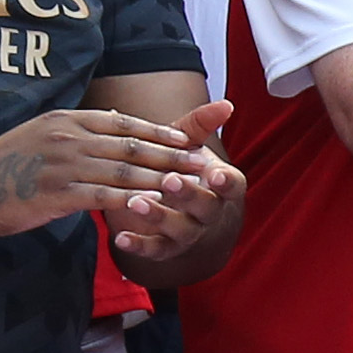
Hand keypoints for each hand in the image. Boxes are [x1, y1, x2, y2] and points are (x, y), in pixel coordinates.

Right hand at [0, 108, 222, 235]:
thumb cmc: (7, 163)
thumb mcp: (43, 133)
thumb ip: (80, 130)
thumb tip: (115, 122)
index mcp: (68, 120)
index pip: (123, 123)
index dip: (159, 132)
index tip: (189, 140)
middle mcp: (69, 137)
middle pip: (131, 146)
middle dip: (172, 155)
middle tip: (204, 163)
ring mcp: (63, 165)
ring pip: (123, 171)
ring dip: (161, 178)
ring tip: (190, 186)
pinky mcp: (55, 194)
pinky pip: (102, 198)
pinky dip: (132, 202)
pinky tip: (155, 208)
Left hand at [99, 100, 243, 270]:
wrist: (178, 213)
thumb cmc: (183, 171)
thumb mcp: (189, 147)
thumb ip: (201, 126)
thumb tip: (225, 103)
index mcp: (221, 186)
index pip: (232, 185)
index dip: (227, 182)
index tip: (217, 175)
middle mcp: (209, 212)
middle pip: (206, 207)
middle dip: (189, 194)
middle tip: (170, 180)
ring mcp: (188, 231)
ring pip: (180, 229)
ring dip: (159, 216)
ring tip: (135, 202)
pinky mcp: (165, 247)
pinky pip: (155, 249)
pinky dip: (138, 245)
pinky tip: (120, 237)